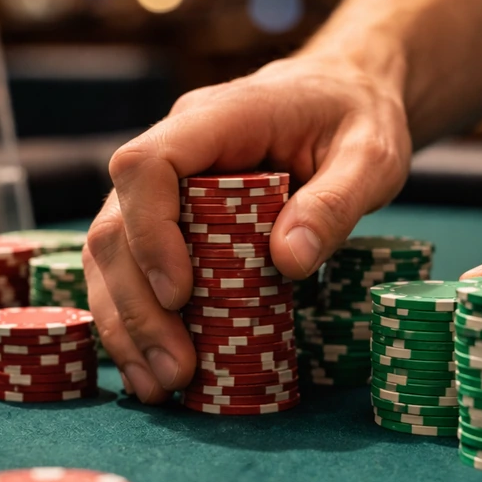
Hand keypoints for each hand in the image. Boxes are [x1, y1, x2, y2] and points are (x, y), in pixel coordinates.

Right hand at [83, 53, 412, 402]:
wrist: (345, 96)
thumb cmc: (356, 119)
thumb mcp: (371, 157)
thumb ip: (336, 203)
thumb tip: (288, 262)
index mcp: (216, 118)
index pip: (147, 165)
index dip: (150, 231)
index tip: (182, 294)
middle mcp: (175, 148)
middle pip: (116, 223)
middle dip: (135, 303)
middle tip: (176, 371)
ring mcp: (166, 185)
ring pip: (110, 252)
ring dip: (126, 322)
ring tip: (160, 386)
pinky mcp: (171, 217)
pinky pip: (133, 267)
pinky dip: (137, 318)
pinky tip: (154, 366)